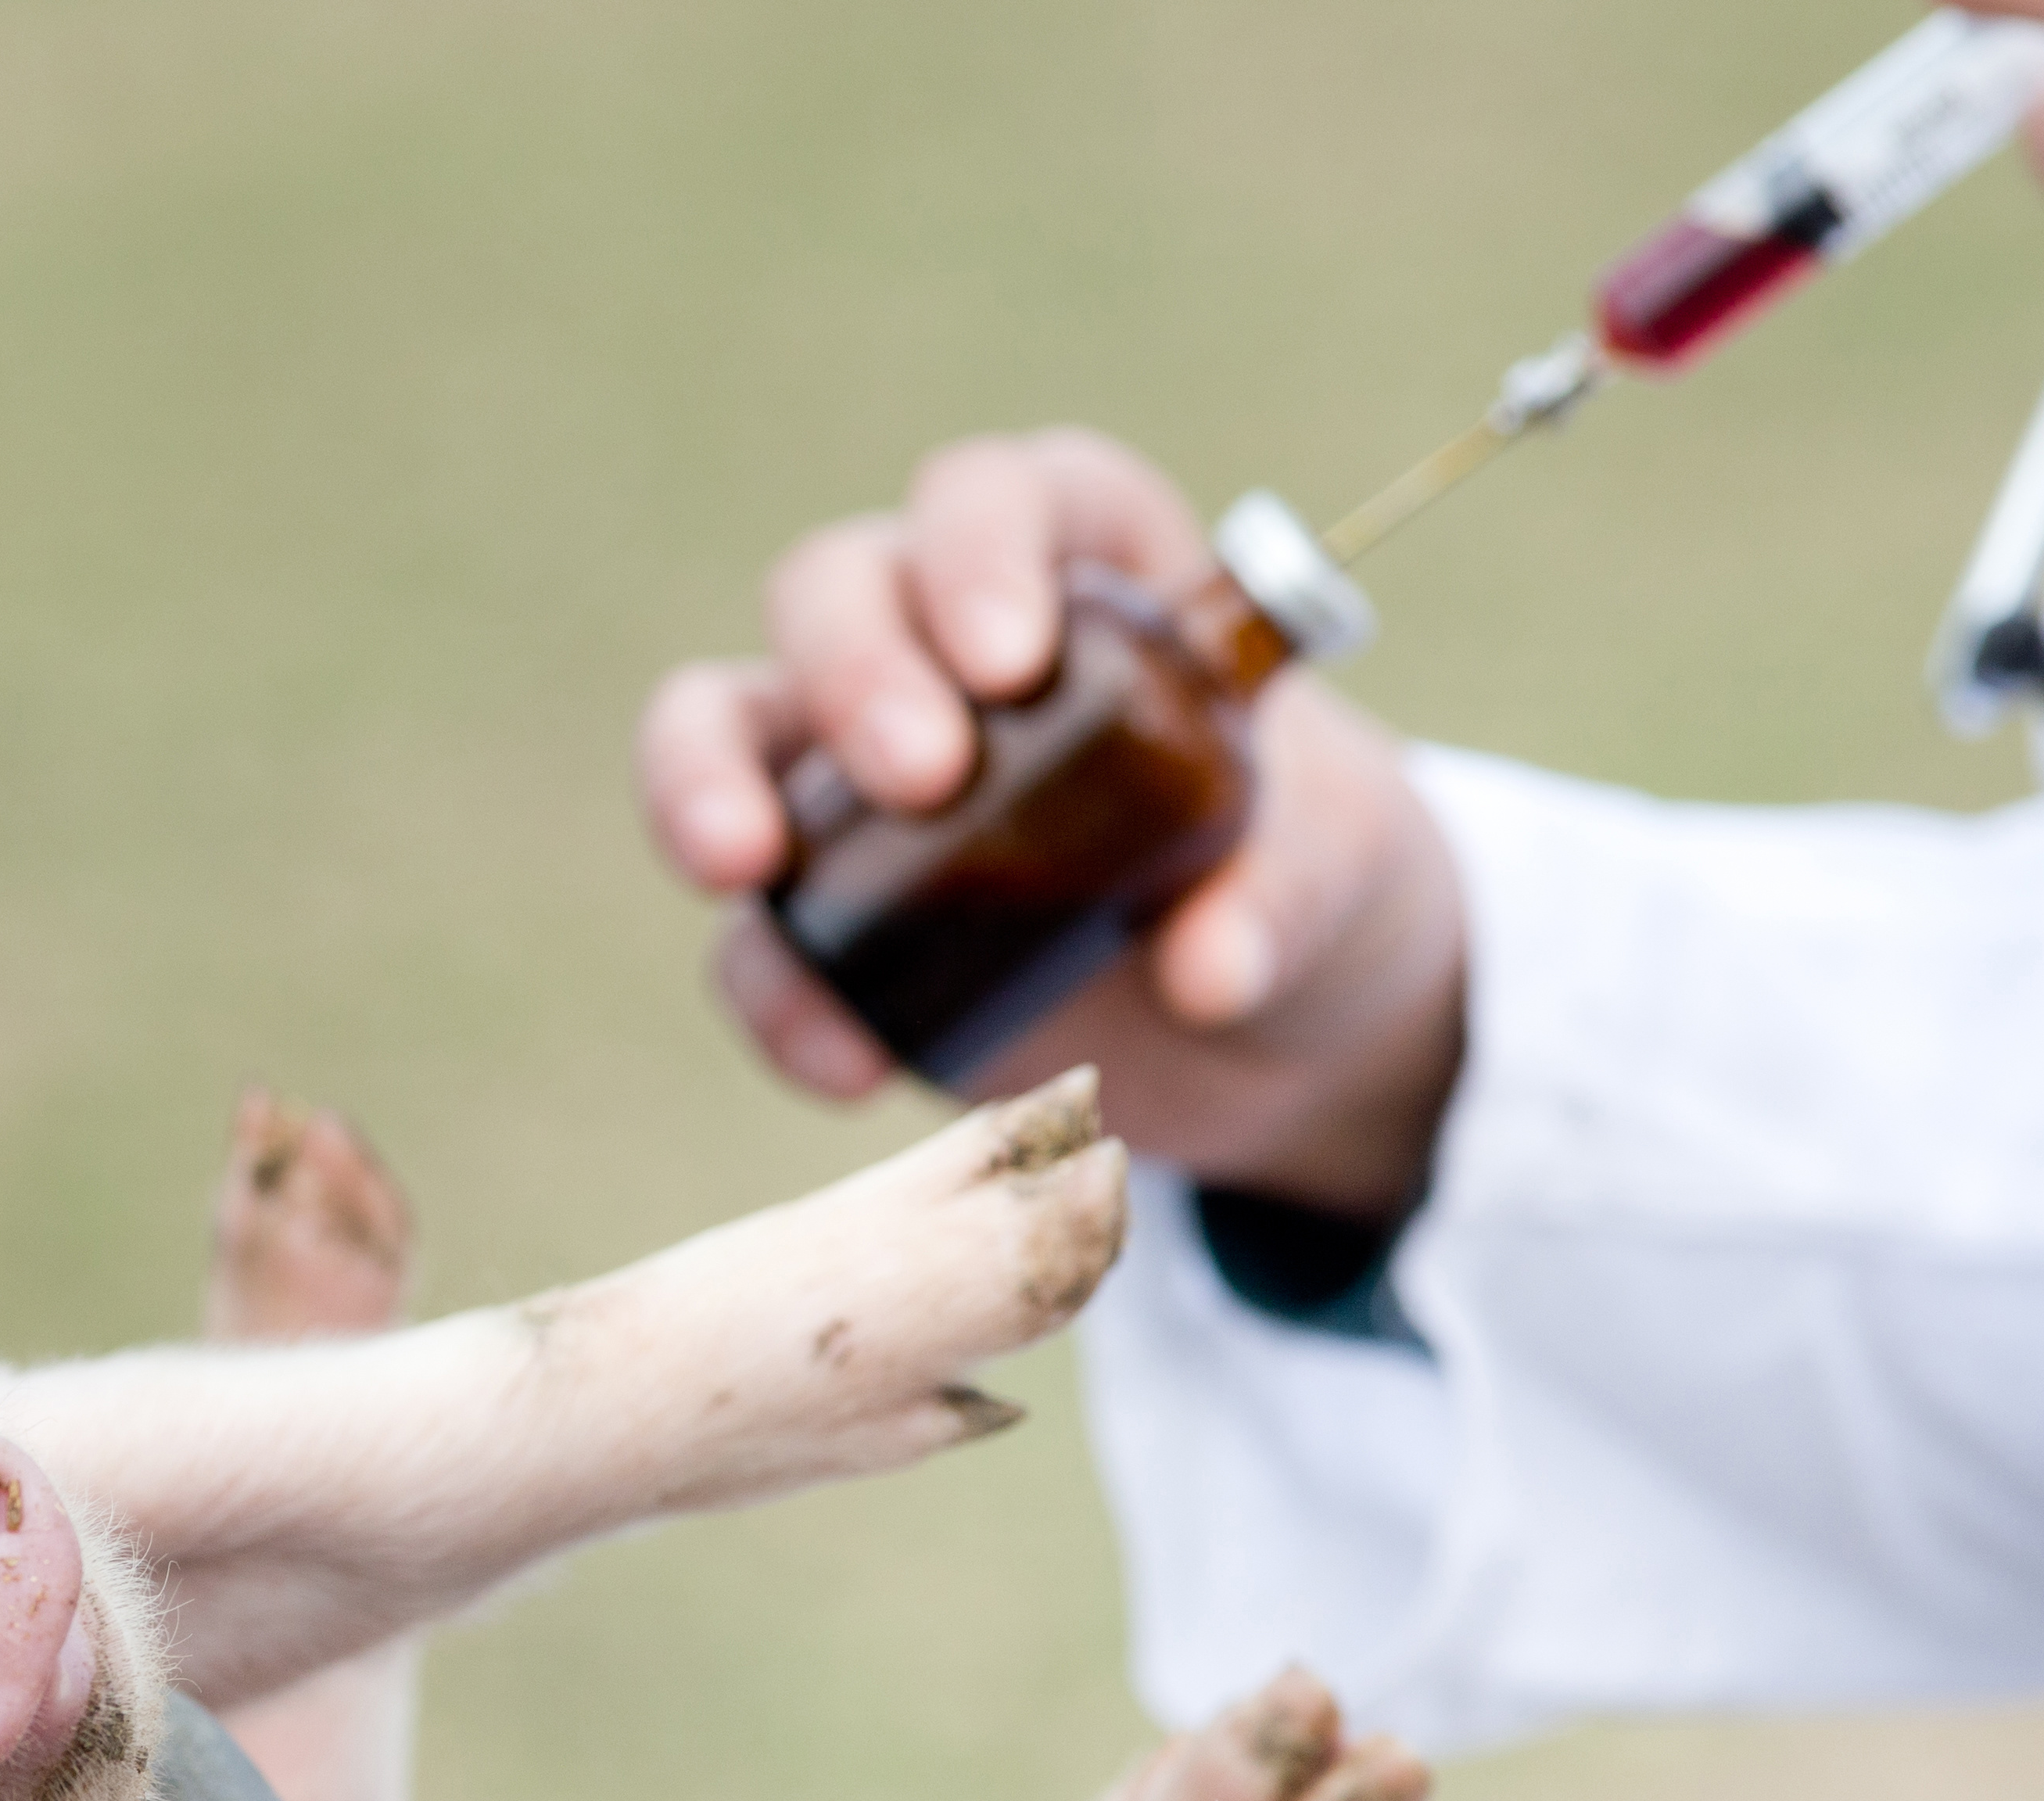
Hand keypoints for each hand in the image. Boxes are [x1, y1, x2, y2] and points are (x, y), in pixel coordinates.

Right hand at [638, 429, 1469, 1218]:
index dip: (982, 546)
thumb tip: (1210, 971)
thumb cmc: (1301, 874)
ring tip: (743, 868)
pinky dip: (774, 991)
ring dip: (707, 778)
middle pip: (840, 584)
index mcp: (1083, 574)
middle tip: (922, 777)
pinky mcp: (823, 918)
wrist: (1272, 1022)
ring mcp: (854, 779)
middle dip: (856, 665)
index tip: (1010, 659)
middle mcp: (937, 646)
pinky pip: (755, 936)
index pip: (1001, 495)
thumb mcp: (1336, 876)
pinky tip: (842, 1062)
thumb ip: (1286, 899)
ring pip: (724, 720)